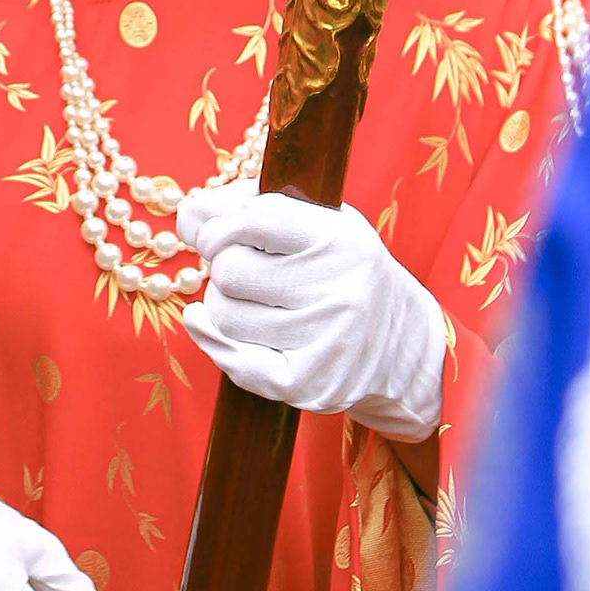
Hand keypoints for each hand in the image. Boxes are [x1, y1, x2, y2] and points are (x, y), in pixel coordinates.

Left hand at [177, 184, 446, 442]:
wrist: (401, 345)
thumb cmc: (343, 269)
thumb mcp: (317, 223)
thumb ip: (250, 206)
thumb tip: (188, 213)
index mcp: (342, 239)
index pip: (252, 219)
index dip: (218, 225)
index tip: (214, 233)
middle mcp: (340, 291)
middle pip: (230, 270)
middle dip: (223, 267)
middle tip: (238, 270)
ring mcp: (324, 342)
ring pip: (224, 315)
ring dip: (221, 304)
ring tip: (247, 300)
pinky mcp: (306, 385)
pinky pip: (232, 360)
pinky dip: (209, 338)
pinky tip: (208, 324)